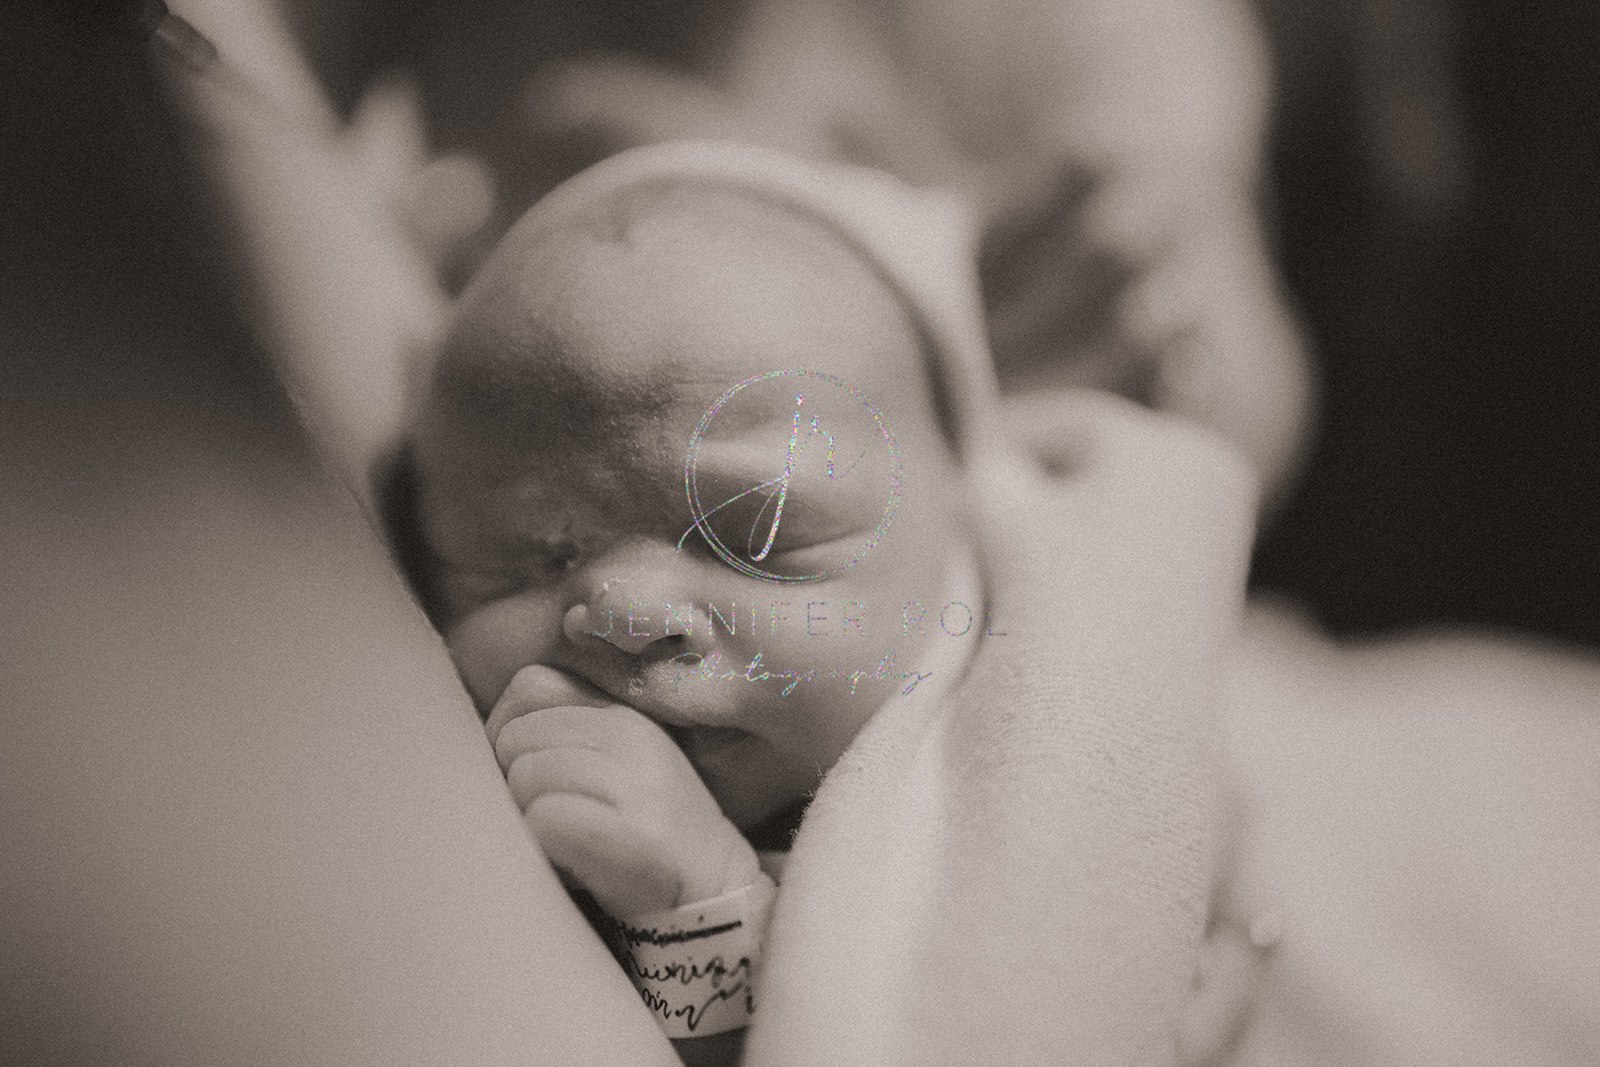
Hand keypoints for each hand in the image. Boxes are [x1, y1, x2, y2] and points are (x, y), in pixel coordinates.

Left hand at [485, 665, 760, 916]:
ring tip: (565, 842)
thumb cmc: (642, 828)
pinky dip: (543, 848)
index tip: (525, 772)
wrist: (712, 889)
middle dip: (515, 783)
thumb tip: (489, 733)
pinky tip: (571, 864)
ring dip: (528, 819)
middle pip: (517, 737)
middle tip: (549, 818)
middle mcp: (633, 739)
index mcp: (623, 715)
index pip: (530, 685)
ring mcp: (637, 785)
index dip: (507, 729)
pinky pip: (544, 820)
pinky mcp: (634, 835)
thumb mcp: (616, 763)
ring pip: (525, 776)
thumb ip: (565, 733)